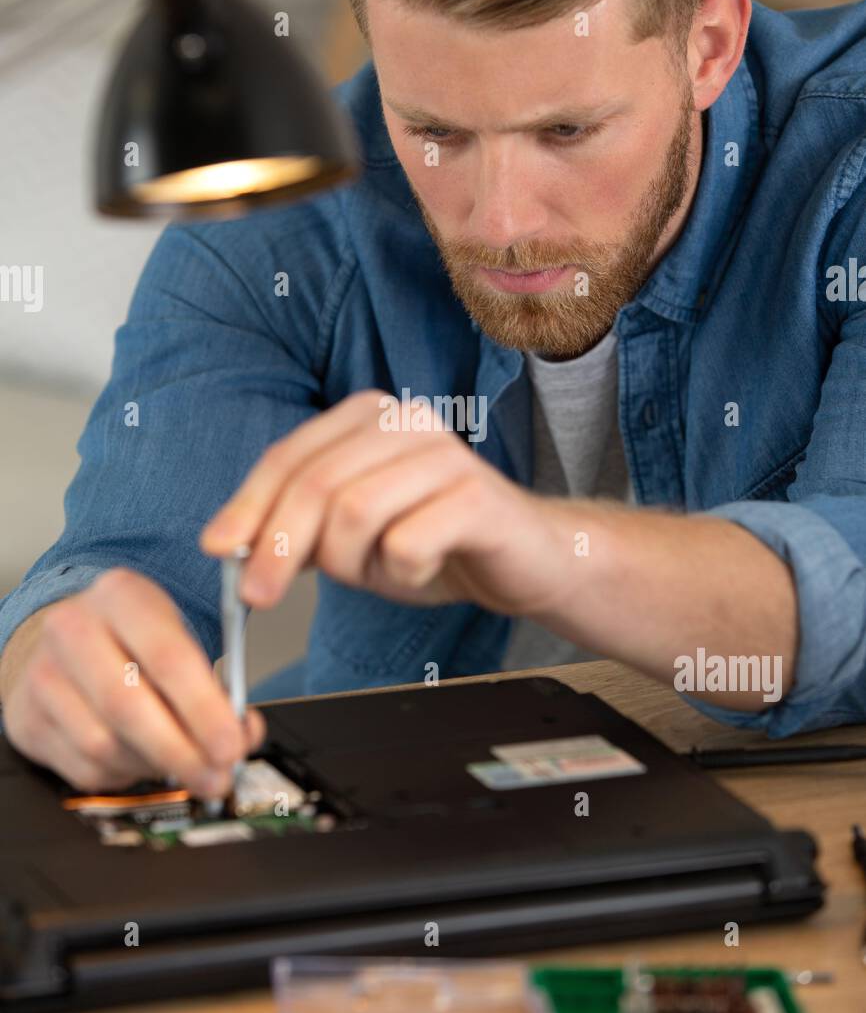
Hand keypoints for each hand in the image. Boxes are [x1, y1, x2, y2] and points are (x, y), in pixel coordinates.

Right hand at [1, 570, 265, 793]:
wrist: (68, 642)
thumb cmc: (134, 641)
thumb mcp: (179, 637)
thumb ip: (217, 685)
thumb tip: (243, 734)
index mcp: (121, 595)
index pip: (167, 656)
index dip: (205, 709)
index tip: (232, 744)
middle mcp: (73, 629)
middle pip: (128, 706)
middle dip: (182, 751)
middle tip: (216, 776)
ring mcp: (44, 675)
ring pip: (105, 745)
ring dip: (155, 766)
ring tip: (184, 764)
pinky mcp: (28, 719)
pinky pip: (85, 768)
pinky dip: (126, 774)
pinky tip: (143, 759)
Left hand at [200, 390, 575, 618]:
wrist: (525, 559)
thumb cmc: (433, 540)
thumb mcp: (350, 535)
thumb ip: (295, 530)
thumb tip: (228, 545)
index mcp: (367, 417)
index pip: (287, 458)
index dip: (246, 507)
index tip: (218, 551)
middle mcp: (405, 421)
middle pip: (315, 485)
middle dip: (276, 547)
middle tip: (258, 595)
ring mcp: (445, 454)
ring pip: (354, 512)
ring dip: (349, 563)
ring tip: (375, 572)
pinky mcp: (477, 495)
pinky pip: (407, 543)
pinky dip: (401, 573)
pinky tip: (422, 569)